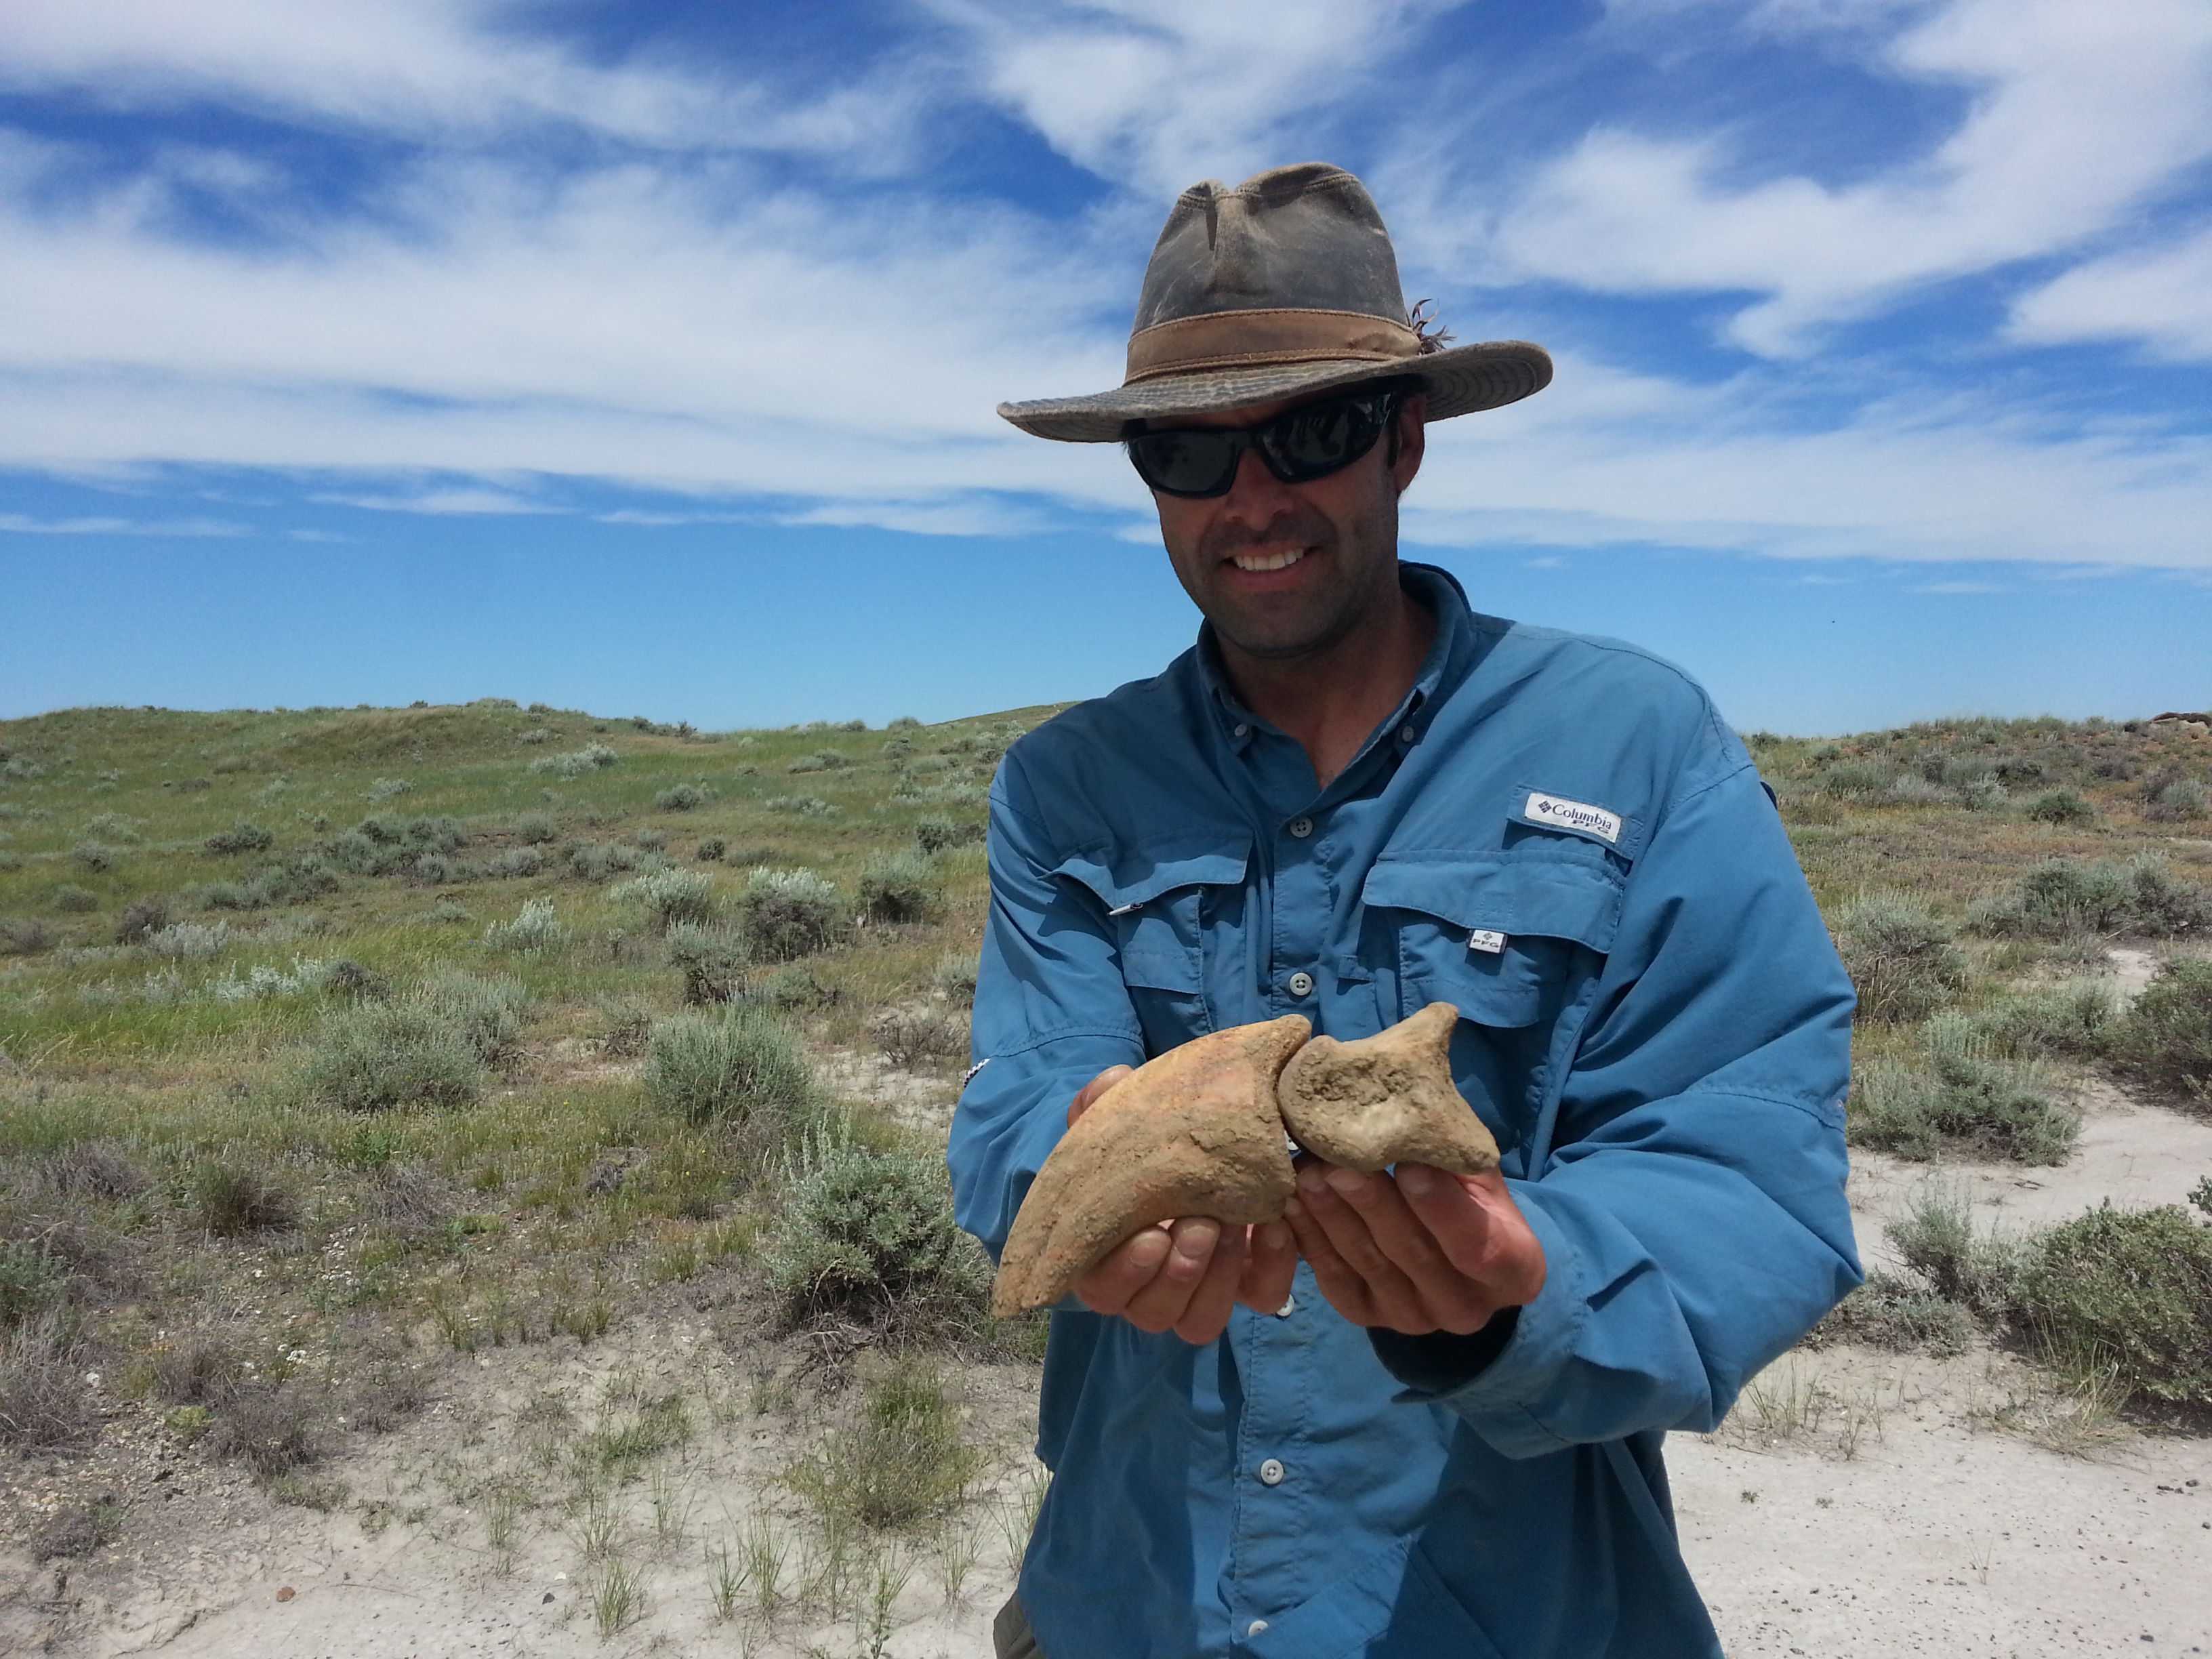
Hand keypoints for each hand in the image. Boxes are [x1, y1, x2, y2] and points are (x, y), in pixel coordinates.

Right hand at [1061, 1066, 1301, 1344]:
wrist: (1207, 1140)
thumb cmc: (1147, 1140)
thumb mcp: (1120, 1116)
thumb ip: (1104, 1101)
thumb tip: (1114, 1082)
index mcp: (1106, 1259)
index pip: (1104, 1291)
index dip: (1126, 1271)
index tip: (1152, 1233)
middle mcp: (1149, 1290)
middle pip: (1154, 1313)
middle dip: (1179, 1273)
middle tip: (1201, 1223)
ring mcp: (1201, 1292)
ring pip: (1201, 1321)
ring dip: (1217, 1277)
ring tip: (1232, 1224)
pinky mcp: (1250, 1284)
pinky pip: (1262, 1298)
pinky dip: (1271, 1270)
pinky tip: (1275, 1228)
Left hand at [1282, 1158, 1544, 1335]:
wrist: (1452, 1247)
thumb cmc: (1471, 1196)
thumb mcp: (1479, 1174)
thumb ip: (1454, 1156)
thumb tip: (1412, 1109)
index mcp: (1514, 1272)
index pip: (1478, 1246)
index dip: (1442, 1208)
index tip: (1410, 1164)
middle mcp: (1466, 1308)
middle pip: (1415, 1255)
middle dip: (1372, 1205)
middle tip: (1336, 1161)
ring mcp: (1414, 1318)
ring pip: (1370, 1266)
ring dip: (1332, 1217)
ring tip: (1306, 1173)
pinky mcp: (1368, 1318)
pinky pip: (1335, 1280)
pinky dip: (1310, 1240)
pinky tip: (1290, 1204)